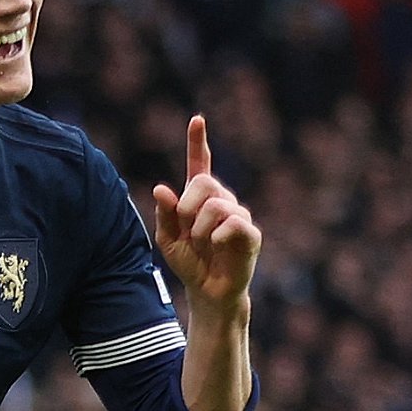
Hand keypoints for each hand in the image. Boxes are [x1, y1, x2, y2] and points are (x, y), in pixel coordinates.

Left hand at [152, 115, 260, 315]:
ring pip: (216, 205)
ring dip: (200, 229)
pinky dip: (217, 236)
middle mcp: (222, 200)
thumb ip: (164, 214)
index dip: (198, 141)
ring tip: (203, 245)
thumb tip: (161, 189)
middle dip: (187, 206)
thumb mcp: (167, 239)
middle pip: (204, 182)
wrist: (207, 291)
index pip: (200, 164)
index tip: (196, 119)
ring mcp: (238, 214)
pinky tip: (217, 246)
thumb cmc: (189, 263)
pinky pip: (233, 223)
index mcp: (199, 198)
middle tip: (186, 229)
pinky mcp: (250, 233)